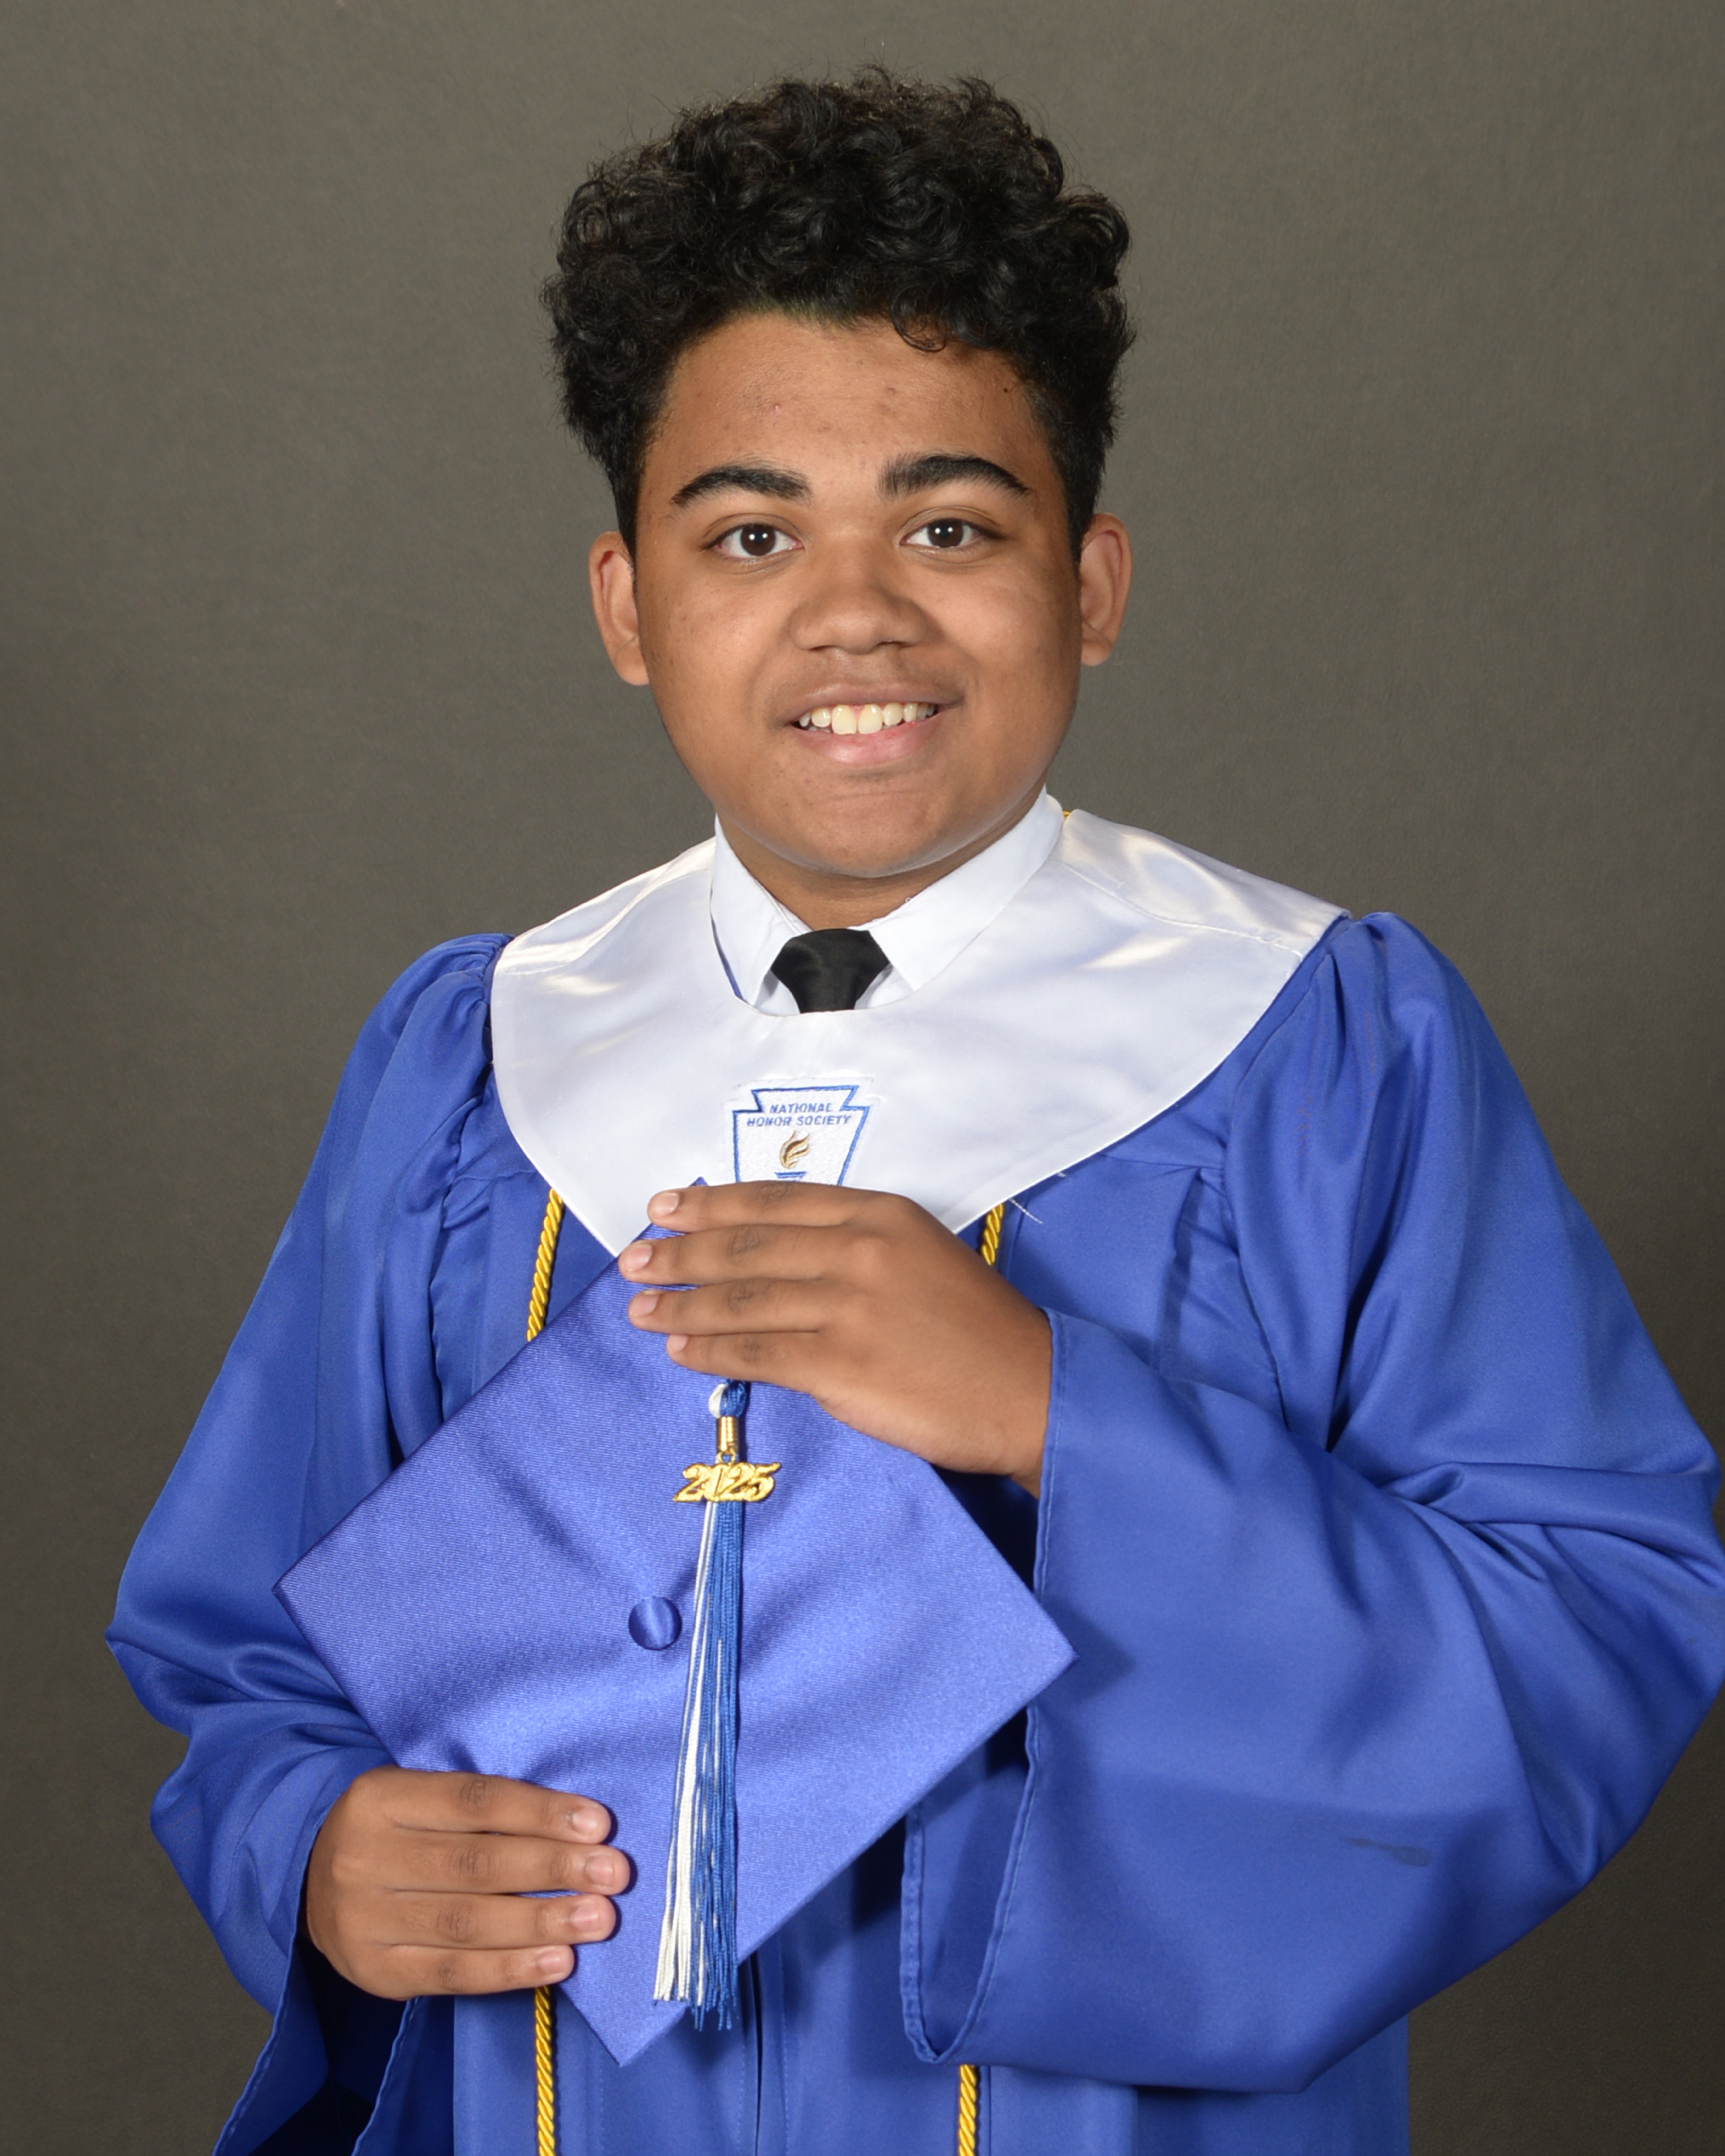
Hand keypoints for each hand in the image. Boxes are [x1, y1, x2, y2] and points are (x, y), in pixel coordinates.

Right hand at [304, 1766, 628, 1998]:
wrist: (311, 1880)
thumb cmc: (395, 1831)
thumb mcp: (420, 1797)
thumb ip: (483, 1808)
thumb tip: (577, 1827)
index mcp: (380, 1797)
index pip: (474, 1801)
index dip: (540, 1812)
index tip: (599, 1824)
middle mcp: (364, 1856)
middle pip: (476, 1863)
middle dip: (553, 1868)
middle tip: (614, 1873)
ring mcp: (364, 1919)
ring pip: (468, 1921)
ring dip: (542, 1921)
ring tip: (598, 1918)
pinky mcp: (375, 1972)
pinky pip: (453, 1973)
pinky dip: (512, 1969)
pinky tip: (558, 1962)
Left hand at [621, 1183, 1049, 1492]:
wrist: (1028, 1389)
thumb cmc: (976, 1328)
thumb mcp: (919, 1255)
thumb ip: (852, 1244)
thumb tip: (773, 1253)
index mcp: (879, 1215)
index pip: (775, 1201)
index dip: (712, 1203)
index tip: (664, 1207)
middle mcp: (858, 1251)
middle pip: (747, 1246)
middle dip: (679, 1253)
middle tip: (633, 1258)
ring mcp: (847, 1308)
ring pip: (741, 1301)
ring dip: (680, 1304)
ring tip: (639, 1307)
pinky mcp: (840, 1366)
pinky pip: (755, 1355)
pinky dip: (708, 1352)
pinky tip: (680, 1349)